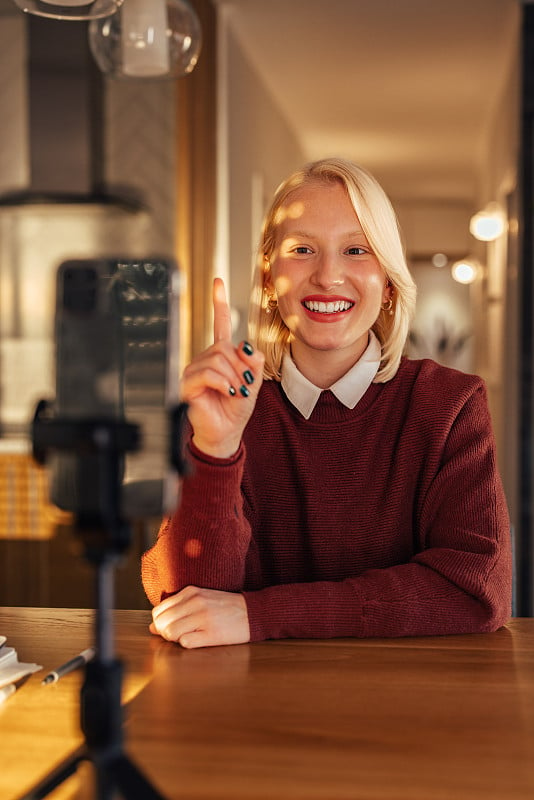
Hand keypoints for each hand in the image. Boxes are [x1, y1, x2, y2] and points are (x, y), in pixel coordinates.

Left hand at [149, 586, 250, 648]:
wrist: (253, 612)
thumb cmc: (225, 607)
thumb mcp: (201, 600)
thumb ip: (176, 610)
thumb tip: (152, 627)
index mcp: (191, 592)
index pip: (159, 610)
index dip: (160, 623)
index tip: (170, 627)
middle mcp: (195, 602)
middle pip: (162, 623)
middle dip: (164, 633)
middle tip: (177, 635)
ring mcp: (203, 618)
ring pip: (171, 633)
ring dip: (175, 639)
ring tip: (189, 637)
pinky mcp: (212, 634)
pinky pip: (185, 643)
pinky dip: (187, 645)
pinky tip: (198, 640)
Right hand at [180, 278, 264, 457]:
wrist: (224, 432)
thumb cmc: (235, 409)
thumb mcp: (253, 384)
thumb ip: (253, 363)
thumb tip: (246, 347)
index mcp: (221, 355)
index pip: (220, 324)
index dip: (218, 302)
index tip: (218, 282)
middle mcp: (205, 359)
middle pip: (224, 346)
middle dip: (241, 367)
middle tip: (244, 386)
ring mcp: (194, 370)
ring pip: (218, 359)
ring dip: (233, 377)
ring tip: (235, 392)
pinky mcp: (187, 383)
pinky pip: (208, 373)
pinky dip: (222, 383)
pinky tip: (225, 393)